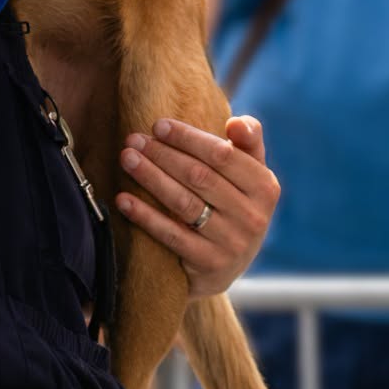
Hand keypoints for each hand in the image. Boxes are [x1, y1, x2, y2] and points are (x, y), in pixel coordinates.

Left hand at [115, 115, 278, 295]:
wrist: (225, 266)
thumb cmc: (233, 203)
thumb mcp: (250, 174)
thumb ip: (248, 141)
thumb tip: (236, 122)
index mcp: (265, 187)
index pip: (223, 155)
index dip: (188, 138)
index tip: (158, 125)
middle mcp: (253, 217)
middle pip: (199, 176)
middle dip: (162, 154)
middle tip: (133, 140)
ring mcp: (232, 243)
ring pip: (183, 203)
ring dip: (150, 177)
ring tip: (127, 159)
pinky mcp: (209, 264)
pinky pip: (171, 234)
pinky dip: (144, 215)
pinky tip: (123, 199)